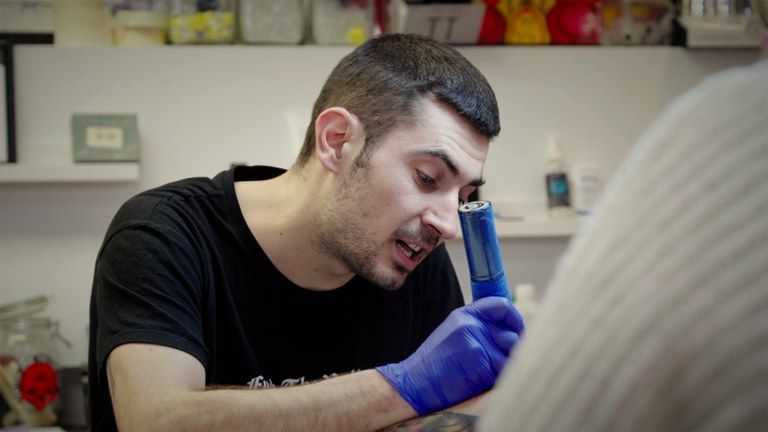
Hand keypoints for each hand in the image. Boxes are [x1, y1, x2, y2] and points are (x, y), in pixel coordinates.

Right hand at [376, 297, 524, 414]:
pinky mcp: (480, 365)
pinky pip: (502, 374)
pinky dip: (495, 382)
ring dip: (503, 369)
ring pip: (510, 357)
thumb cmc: (435, 363)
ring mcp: (476, 344)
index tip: (518, 332)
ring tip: (483, 373)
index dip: (515, 320)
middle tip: (499, 363)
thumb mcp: (454, 332)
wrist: (414, 382)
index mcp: (465, 315)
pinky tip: (477, 382)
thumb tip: (512, 334)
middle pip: (512, 336)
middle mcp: (472, 325)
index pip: (502, 306)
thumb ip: (479, 327)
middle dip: (511, 353)